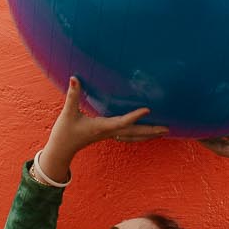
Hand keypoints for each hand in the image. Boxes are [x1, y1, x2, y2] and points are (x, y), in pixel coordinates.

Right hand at [37, 77, 167, 182]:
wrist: (61, 150)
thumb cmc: (64, 132)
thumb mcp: (68, 113)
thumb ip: (73, 95)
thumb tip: (74, 78)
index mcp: (102, 127)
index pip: (122, 122)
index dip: (135, 116)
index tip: (148, 109)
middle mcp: (109, 132)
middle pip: (134, 133)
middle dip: (150, 131)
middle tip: (167, 129)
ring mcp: (109, 135)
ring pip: (133, 137)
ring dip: (148, 134)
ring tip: (163, 132)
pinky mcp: (107, 135)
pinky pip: (128, 136)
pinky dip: (139, 135)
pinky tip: (145, 133)